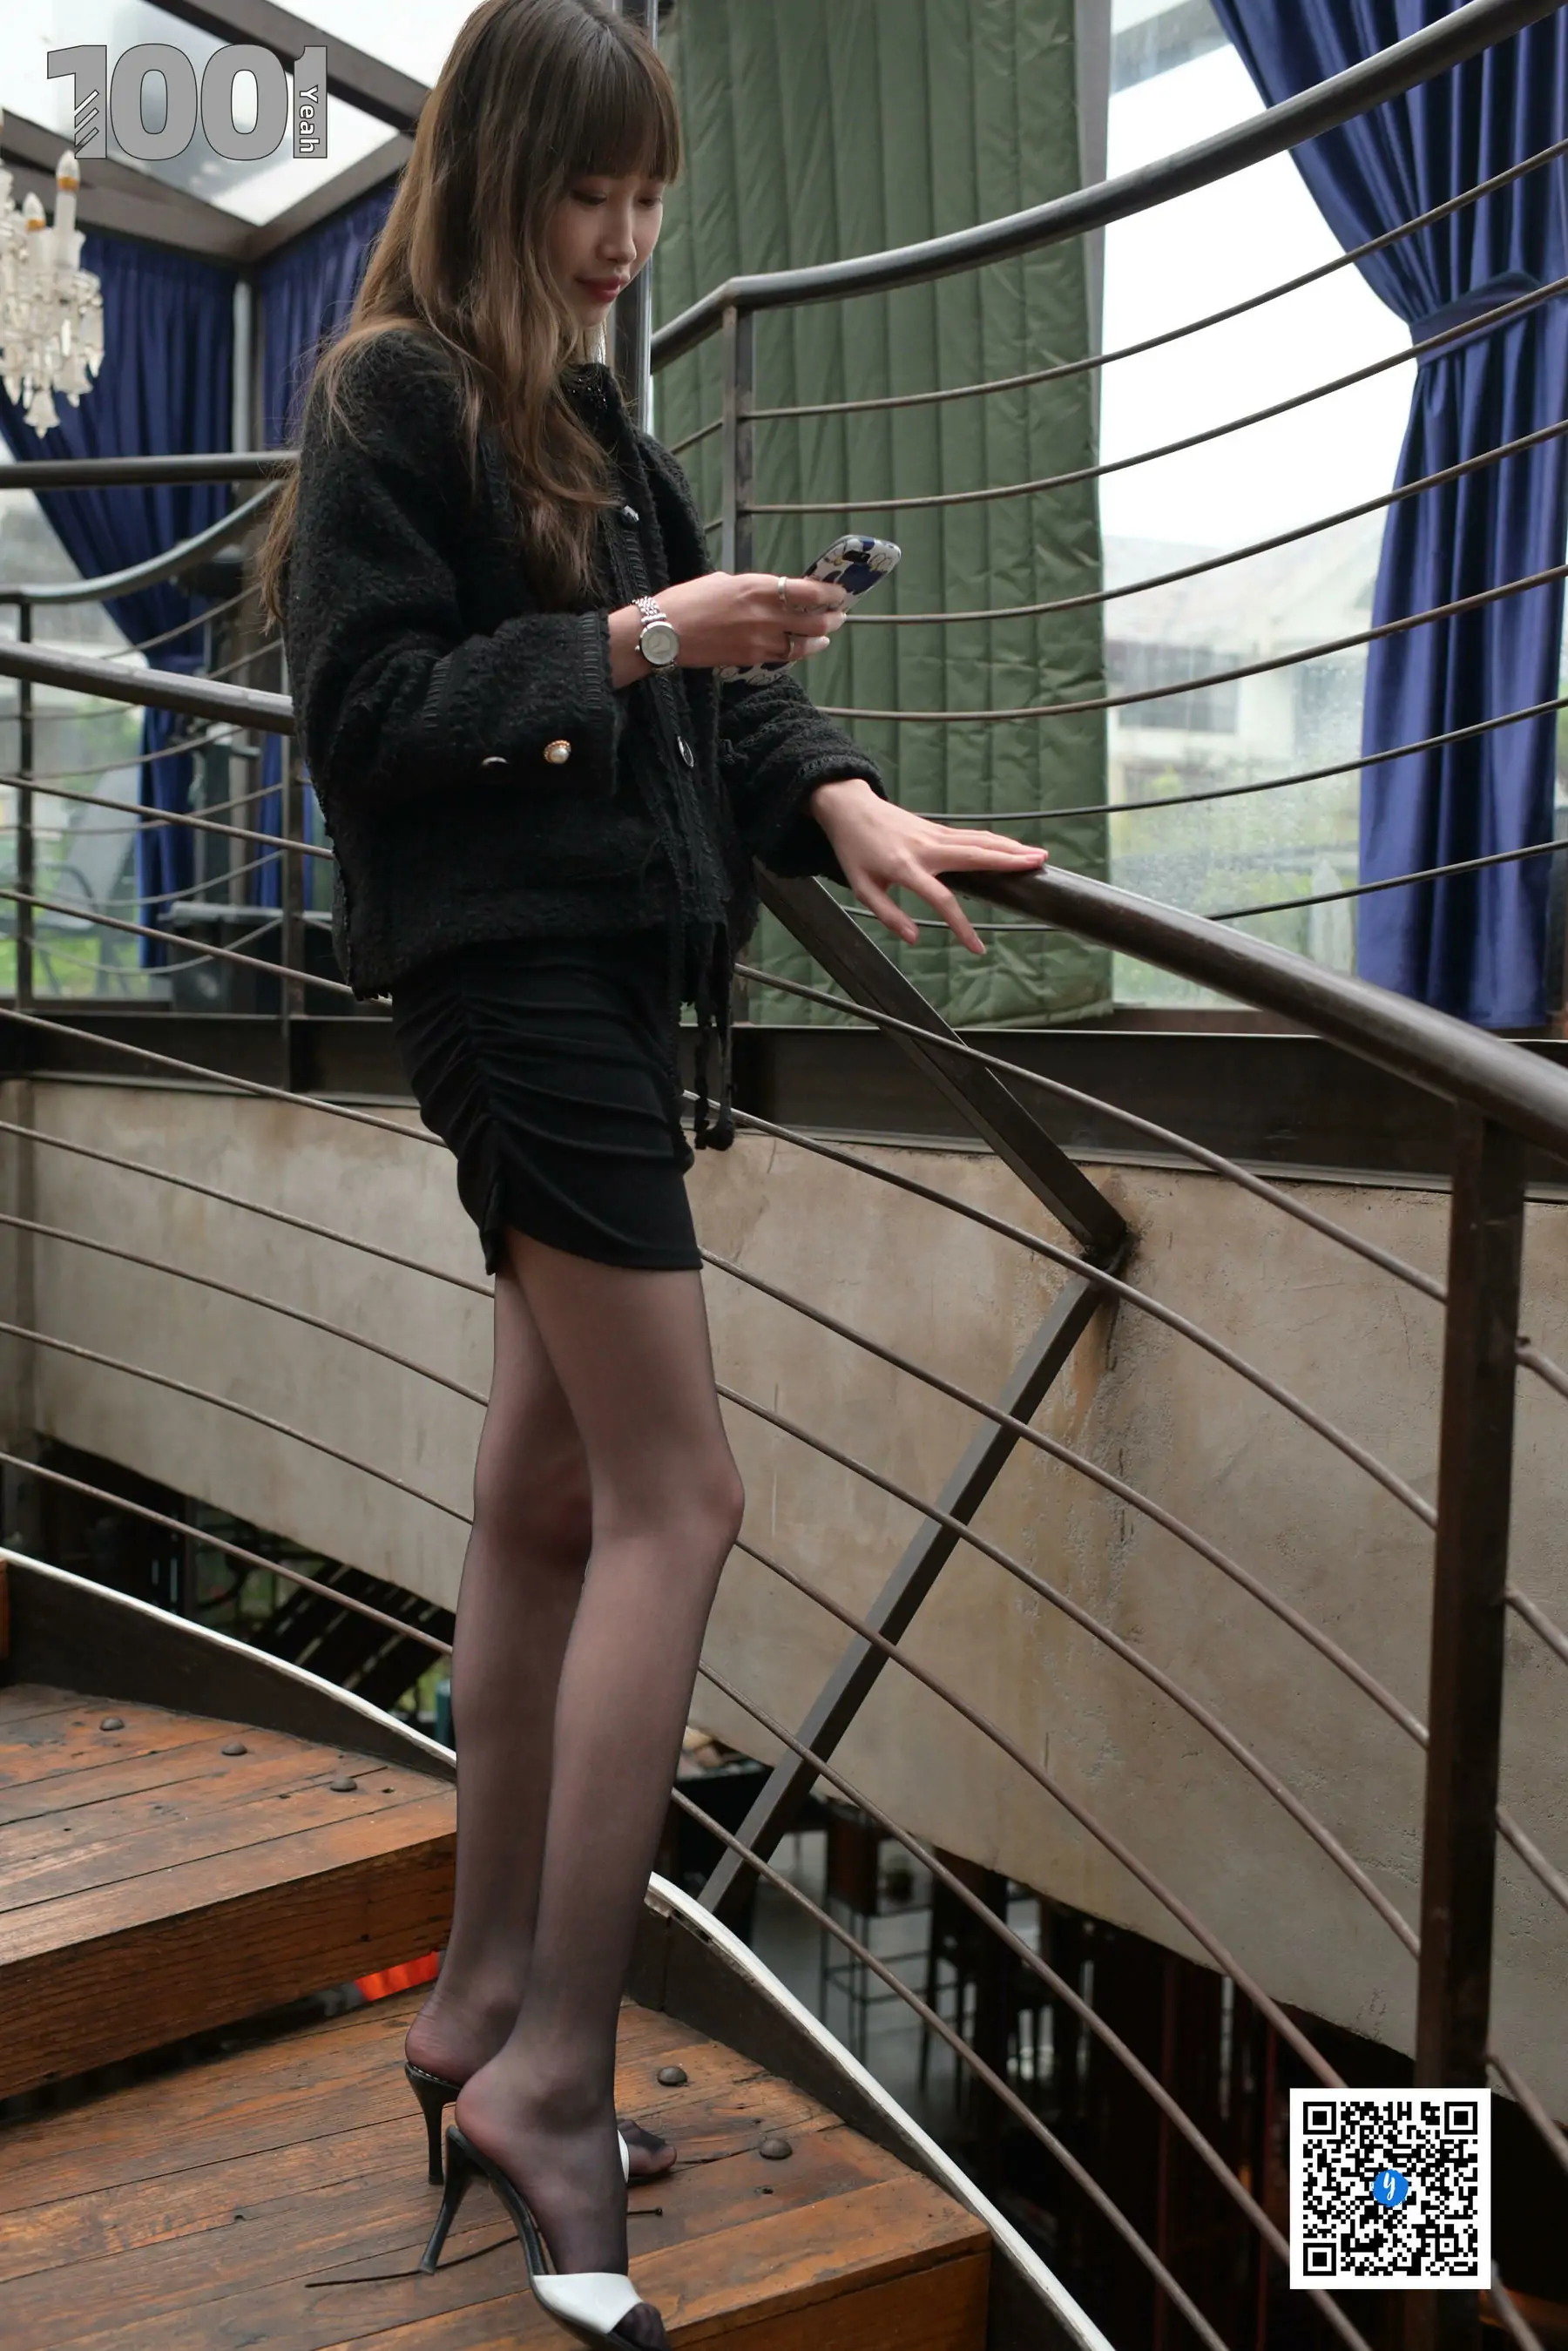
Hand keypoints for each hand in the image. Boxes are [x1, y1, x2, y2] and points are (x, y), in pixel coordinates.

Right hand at [633, 571, 848, 670]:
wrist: (665, 631)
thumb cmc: (688, 599)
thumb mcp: (725, 581)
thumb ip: (753, 587)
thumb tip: (770, 593)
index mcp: (758, 586)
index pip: (807, 592)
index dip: (829, 594)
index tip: (838, 593)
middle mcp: (765, 614)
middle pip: (813, 621)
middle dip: (832, 619)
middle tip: (839, 616)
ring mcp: (760, 640)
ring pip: (803, 644)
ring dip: (819, 640)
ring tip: (825, 637)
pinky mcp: (750, 659)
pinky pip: (782, 657)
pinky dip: (795, 653)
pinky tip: (797, 649)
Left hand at [807, 778, 1046, 955]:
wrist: (851, 809)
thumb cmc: (855, 852)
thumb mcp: (863, 889)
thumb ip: (889, 915)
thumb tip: (916, 939)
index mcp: (905, 867)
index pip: (941, 899)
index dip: (961, 925)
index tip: (977, 948)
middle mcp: (926, 848)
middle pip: (973, 856)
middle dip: (1006, 862)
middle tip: (1037, 866)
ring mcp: (935, 835)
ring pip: (978, 841)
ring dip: (1009, 847)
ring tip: (1039, 855)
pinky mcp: (938, 829)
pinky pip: (972, 835)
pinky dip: (996, 841)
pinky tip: (1014, 846)